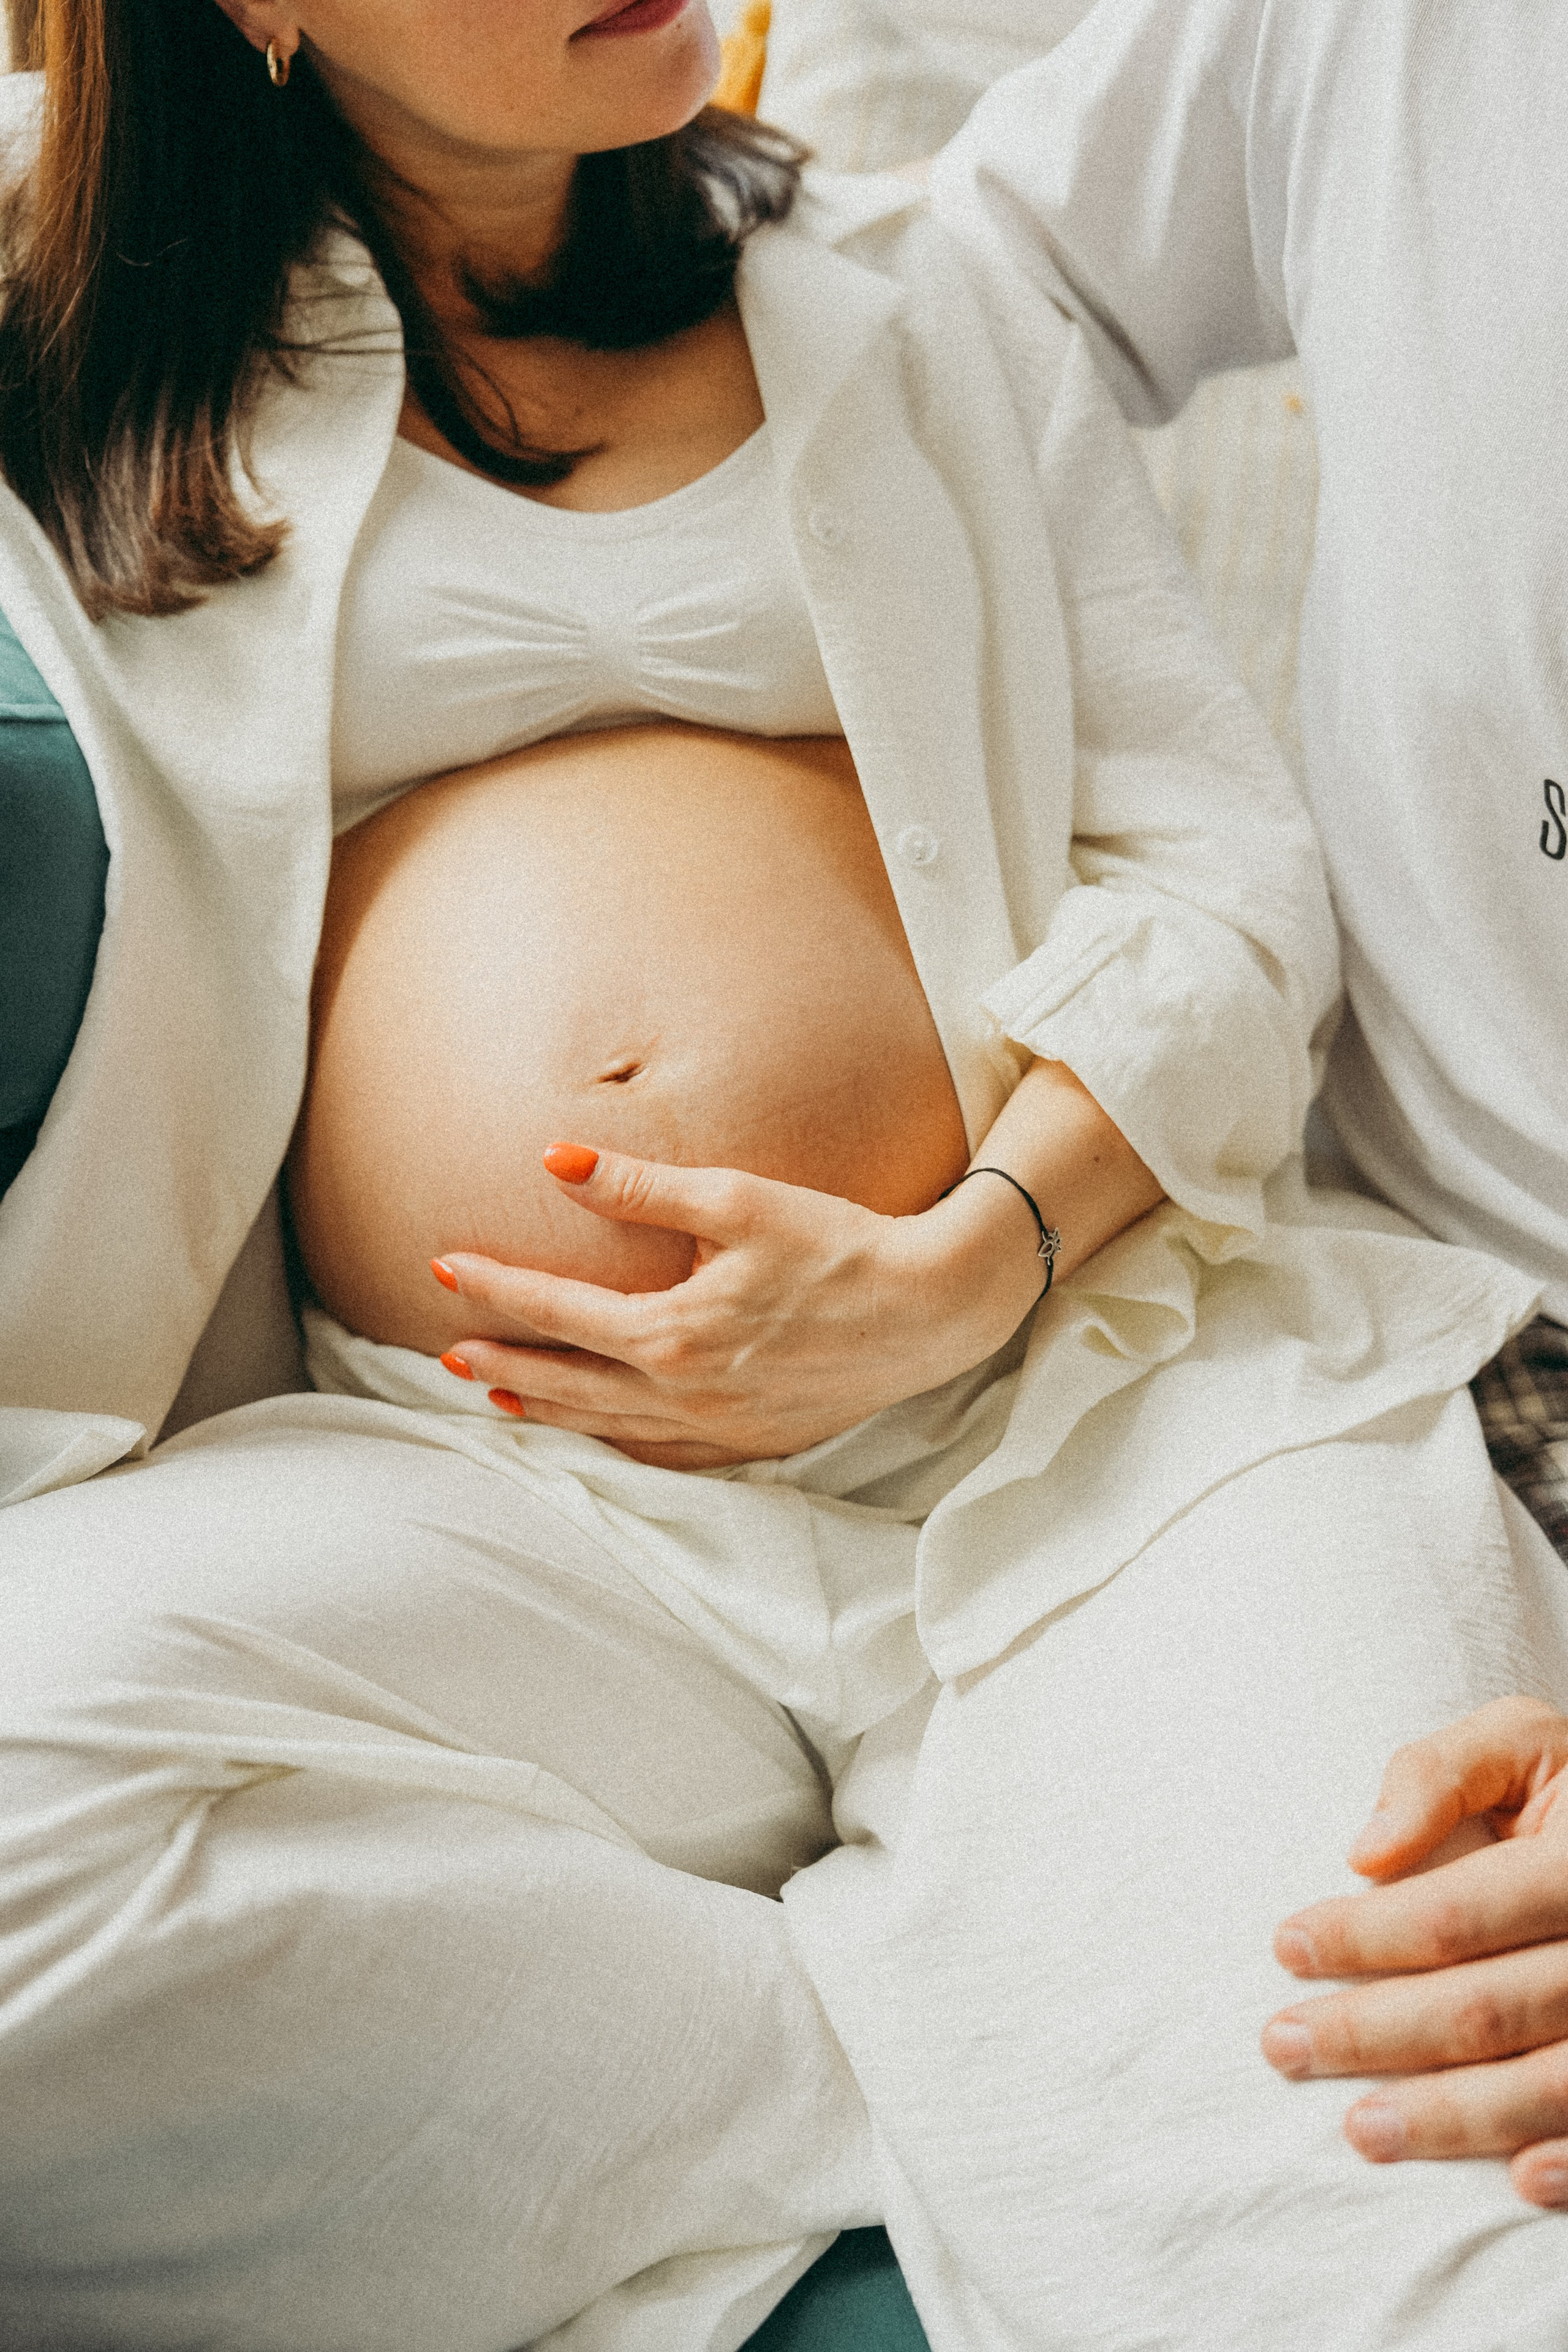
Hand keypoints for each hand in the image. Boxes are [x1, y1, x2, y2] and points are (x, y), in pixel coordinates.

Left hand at [431, 1140, 1046, 1468]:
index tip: (443, 1269)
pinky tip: (599, 1433)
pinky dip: (615, 1445)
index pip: (557, 1310)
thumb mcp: (736, 1199)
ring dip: (549, 1411)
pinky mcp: (754, 1441)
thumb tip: (552, 1160)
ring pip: (609, 1428)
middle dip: (504, 1365)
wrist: (931, 1308)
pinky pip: (662, 1456)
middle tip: (448, 1355)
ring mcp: (719, 1428)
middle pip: (568, 1384)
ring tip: (500, 1399)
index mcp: (673, 1334)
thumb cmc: (839, 1243)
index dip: (495, 1288)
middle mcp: (685, 1393)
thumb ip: (636, 1187)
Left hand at [1261, 1696, 1567, 2205]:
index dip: (1366, 1935)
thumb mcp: (1520, 1741)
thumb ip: (1439, 1774)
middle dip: (1376, 2033)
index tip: (1284, 1947)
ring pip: (1547, 2082)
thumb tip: (1365, 1853)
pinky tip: (1514, 2178)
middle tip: (1282, 2046)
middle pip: (1488, 2008)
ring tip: (1358, 2131)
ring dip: (1451, 2117)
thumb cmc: (1567, 1787)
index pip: (1458, 1914)